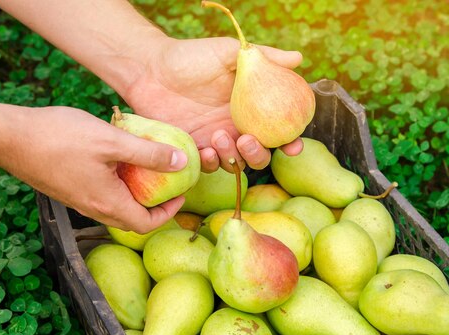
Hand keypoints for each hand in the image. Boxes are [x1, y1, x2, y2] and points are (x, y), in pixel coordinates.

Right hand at [0, 106, 187, 232]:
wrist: (9, 138)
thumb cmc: (60, 137)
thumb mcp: (112, 141)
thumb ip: (148, 154)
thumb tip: (182, 163)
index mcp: (108, 204)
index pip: (147, 225)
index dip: (169, 213)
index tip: (180, 193)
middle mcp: (94, 209)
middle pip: (133, 220)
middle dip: (155, 206)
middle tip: (168, 184)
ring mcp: (79, 201)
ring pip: (116, 207)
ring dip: (135, 194)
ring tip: (147, 170)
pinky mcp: (69, 190)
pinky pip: (101, 196)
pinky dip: (117, 186)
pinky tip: (118, 161)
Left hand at [122, 36, 304, 171]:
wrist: (150, 69)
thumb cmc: (190, 57)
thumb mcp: (228, 52)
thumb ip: (263, 56)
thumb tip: (298, 58)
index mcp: (251, 108)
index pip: (278, 130)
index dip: (290, 141)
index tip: (292, 144)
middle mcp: (236, 127)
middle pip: (260, 155)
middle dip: (259, 154)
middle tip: (246, 139)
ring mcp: (215, 140)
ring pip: (236, 164)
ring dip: (232, 157)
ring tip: (217, 136)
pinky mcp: (194, 149)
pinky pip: (209, 167)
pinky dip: (210, 163)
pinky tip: (204, 150)